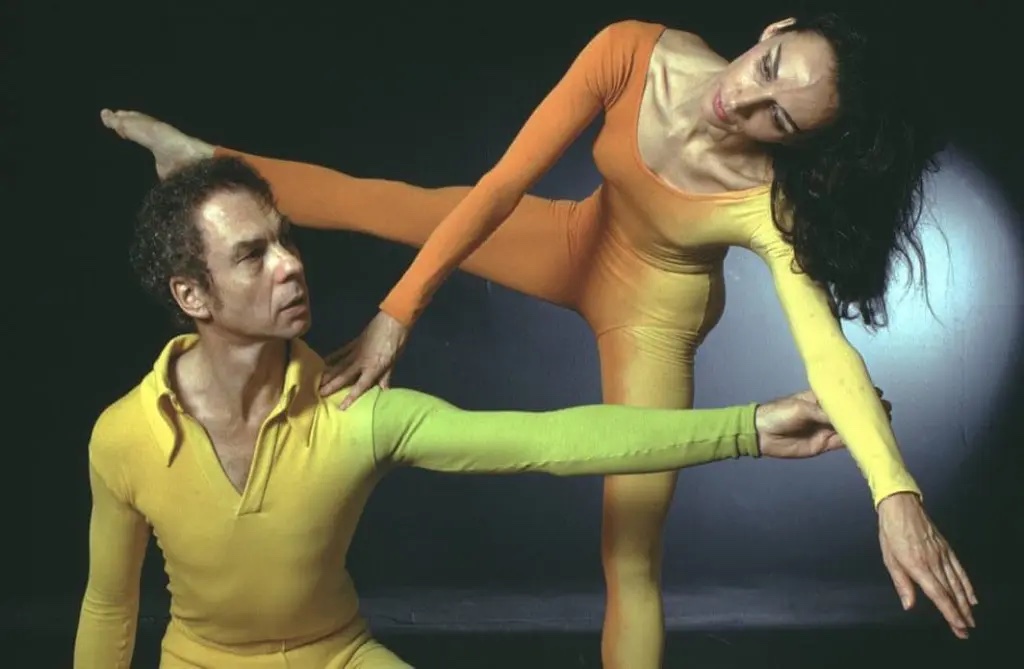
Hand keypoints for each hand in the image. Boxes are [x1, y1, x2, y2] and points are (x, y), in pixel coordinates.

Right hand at [319, 311, 408, 409]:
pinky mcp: (353, 343)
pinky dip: (331, 358)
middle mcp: (361, 362)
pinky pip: (340, 352)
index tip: (341, 407)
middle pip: (344, 376)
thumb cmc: (396, 344)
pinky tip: (323, 362)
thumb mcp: (393, 363)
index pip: (360, 386)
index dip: (351, 397)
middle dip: (332, 386)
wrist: (393, 321)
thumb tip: (384, 393)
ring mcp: (355, 352)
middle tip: (319, 394)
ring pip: (339, 365)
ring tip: (317, 382)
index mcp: (373, 368)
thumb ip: (385, 378)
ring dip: (328, 374)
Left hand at [754, 388, 891, 458]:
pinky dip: (855, 440)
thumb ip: (823, 413)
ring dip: (864, 425)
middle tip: (886, 409)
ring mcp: (826, 429)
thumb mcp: (801, 408)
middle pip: (851, 412)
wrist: (762, 435)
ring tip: (884, 422)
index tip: (878, 394)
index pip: (844, 396)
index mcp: (820, 399)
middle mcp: (826, 413)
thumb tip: (844, 416)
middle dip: (867, 410)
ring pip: (850, 427)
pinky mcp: (824, 444)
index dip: (859, 395)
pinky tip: (869, 437)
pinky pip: (843, 442)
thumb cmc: (779, 414)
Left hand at [877, 492, 976, 637]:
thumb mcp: (889, 558)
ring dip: (965, 603)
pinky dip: (967, 585)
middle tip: (965, 631)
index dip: (949, 612)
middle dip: (959, 614)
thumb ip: (901, 583)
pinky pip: (959, 570)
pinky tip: (971, 597)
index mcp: (917, 565)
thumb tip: (908, 604)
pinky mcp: (946, 549)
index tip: (958, 626)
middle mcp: (933, 561)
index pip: (937, 594)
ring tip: (970, 619)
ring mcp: (942, 555)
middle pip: (950, 592)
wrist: (901, 507)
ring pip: (957, 583)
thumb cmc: (891, 532)